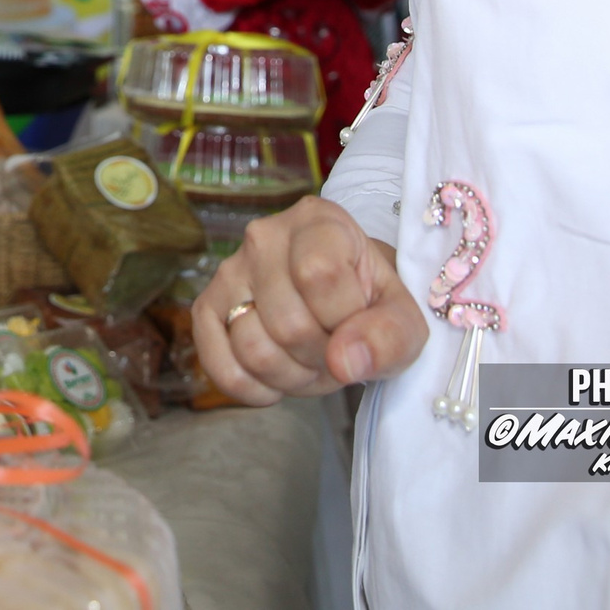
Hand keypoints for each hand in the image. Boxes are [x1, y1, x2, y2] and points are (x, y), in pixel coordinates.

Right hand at [190, 196, 428, 404]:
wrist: (339, 302)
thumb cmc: (371, 302)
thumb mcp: (403, 317)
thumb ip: (390, 335)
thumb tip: (343, 360)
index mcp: (318, 221)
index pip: (319, 275)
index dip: (344, 320)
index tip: (359, 324)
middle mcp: (264, 236)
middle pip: (287, 323)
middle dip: (321, 358)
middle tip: (336, 351)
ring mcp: (229, 272)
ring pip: (252, 348)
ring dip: (291, 377)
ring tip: (310, 361)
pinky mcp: (206, 308)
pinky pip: (218, 365)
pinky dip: (252, 389)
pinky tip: (277, 379)